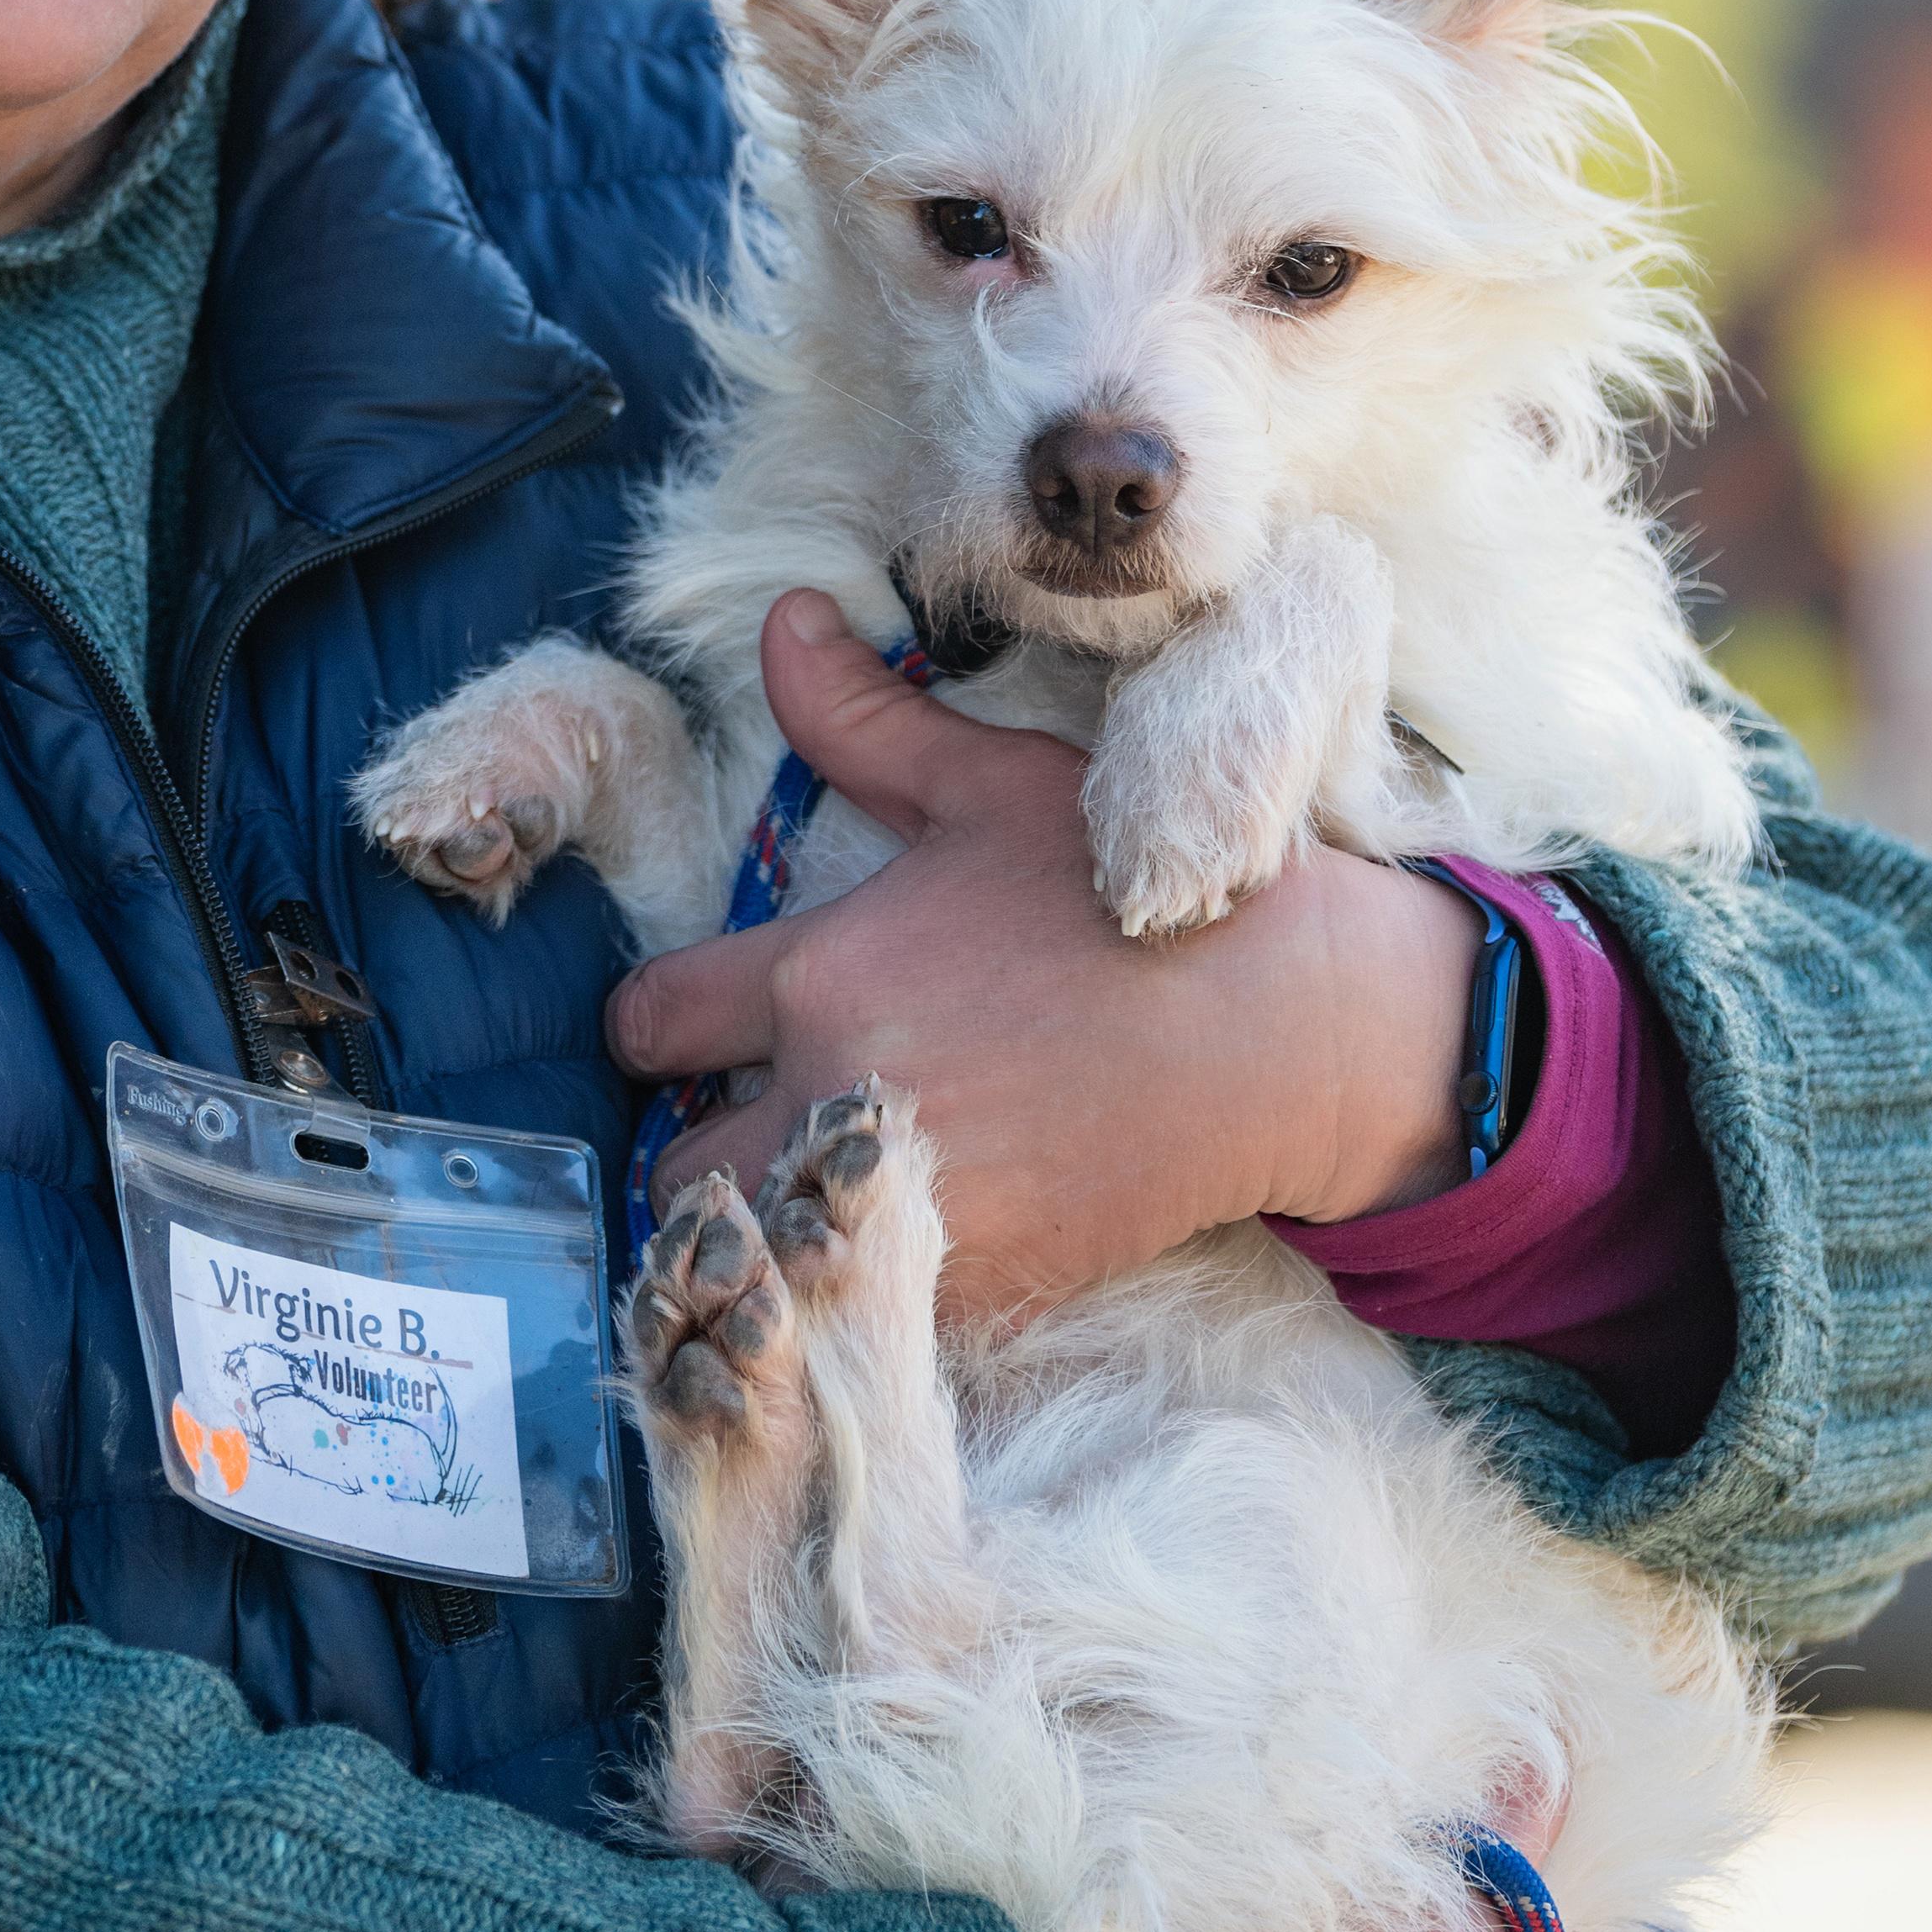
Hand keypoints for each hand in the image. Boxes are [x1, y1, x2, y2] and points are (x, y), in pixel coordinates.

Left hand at [605, 596, 1479, 1319]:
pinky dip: (850, 1288)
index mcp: (825, 975)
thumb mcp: (991, 784)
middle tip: (743, 1120)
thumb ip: (862, 720)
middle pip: (677, 1166)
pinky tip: (888, 1241)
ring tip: (803, 1187)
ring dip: (759, 1226)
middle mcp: (840, 1097)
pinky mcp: (971, 1287)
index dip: (654, 1023)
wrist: (1282, 1031)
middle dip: (693, 1147)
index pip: (650, 1021)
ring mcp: (904, 1206)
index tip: (684, 1026)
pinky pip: (850, 1313)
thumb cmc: (1127, 897)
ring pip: (755, 1253)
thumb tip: (778, 617)